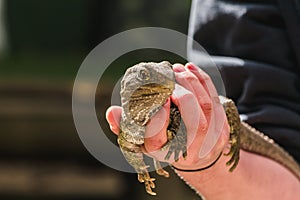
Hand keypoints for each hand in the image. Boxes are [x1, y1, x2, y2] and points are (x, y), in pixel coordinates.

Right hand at [106, 63, 228, 169]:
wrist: (194, 155)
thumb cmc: (164, 142)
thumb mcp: (142, 138)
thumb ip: (125, 125)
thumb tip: (112, 112)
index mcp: (165, 153)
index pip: (160, 138)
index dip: (159, 116)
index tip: (159, 97)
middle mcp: (190, 152)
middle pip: (195, 124)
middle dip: (183, 94)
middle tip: (170, 75)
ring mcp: (210, 143)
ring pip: (208, 109)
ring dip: (193, 83)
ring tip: (178, 69)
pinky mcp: (222, 131)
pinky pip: (218, 102)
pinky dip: (205, 81)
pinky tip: (191, 69)